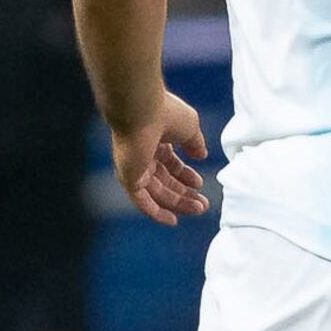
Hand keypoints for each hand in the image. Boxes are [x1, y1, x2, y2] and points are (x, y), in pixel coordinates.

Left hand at [114, 93, 211, 223]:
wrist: (140, 109)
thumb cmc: (165, 112)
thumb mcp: (190, 127)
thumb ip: (196, 143)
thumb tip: (201, 155)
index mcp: (155, 140)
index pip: (170, 164)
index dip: (185, 176)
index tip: (200, 184)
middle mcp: (143, 154)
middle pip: (165, 181)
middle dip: (184, 194)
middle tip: (202, 205)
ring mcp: (134, 167)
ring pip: (156, 192)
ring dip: (177, 203)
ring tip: (198, 209)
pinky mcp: (127, 177)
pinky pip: (141, 200)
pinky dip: (155, 212)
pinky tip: (172, 220)